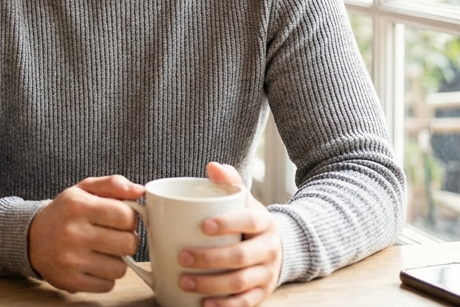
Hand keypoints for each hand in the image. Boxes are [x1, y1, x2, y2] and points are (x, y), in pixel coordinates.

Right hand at [27, 175, 144, 292]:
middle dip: (126, 239)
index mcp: (78, 205)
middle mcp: (73, 233)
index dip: (129, 218)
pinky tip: (93, 264)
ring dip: (117, 260)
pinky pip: (108, 285)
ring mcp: (71, 260)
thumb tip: (139, 191)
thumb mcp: (84, 189)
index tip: (120, 219)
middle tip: (114, 235)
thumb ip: (113, 184)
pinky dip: (105, 276)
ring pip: (120, 268)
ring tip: (103, 251)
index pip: (126, 215)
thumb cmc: (65, 212)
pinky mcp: (71, 281)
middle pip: (128, 243)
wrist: (32, 238)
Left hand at [176, 162, 283, 306]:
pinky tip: (205, 304)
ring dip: (211, 284)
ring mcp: (267, 273)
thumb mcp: (243, 200)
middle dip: (210, 259)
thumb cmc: (248, 222)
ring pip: (240, 282)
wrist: (276, 247)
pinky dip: (225, 305)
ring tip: (184, 281)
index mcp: (263, 222)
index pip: (249, 221)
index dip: (228, 223)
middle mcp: (269, 249)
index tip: (203, 226)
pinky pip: (245, 303)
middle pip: (240, 257)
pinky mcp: (263, 293)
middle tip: (182, 256)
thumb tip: (212, 166)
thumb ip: (229, 183)